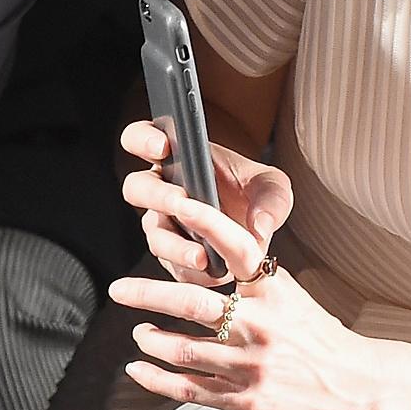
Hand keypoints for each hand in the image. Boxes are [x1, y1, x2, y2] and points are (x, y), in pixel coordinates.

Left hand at [108, 192, 375, 409]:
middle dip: (146, 293)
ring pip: (181, 348)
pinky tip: (138, 369)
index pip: (237, 248)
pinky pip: (187, 387)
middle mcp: (259, 324)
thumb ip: (256, 282)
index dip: (206, 224)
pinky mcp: (244, 399)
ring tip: (139, 332)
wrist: (355, 386)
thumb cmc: (320, 337)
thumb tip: (217, 256)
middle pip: (191, 302)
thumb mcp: (293, 298)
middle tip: (118, 288)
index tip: (178, 204)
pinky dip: (155, 378)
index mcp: (273, 291)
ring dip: (151, 339)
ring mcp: (249, 364)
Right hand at [120, 120, 292, 286]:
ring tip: (201, 255)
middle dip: (156, 194)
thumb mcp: (275, 189)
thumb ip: (272, 200)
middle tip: (180, 202)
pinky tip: (211, 272)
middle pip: (135, 187)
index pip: (142, 137)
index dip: (143, 139)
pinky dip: (188, 270)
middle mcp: (163, 188)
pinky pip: (168, 264)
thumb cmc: (259, 197)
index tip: (163, 147)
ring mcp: (162, 223)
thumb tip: (259, 226)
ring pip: (152, 232)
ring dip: (174, 244)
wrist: (260, 236)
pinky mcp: (169, 255)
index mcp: (180, 157)